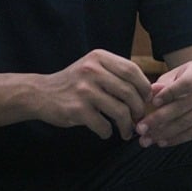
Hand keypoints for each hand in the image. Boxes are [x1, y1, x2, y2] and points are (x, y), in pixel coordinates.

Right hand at [37, 49, 151, 139]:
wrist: (39, 94)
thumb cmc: (72, 83)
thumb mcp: (92, 68)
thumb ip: (116, 74)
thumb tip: (152, 90)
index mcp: (98, 58)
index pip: (132, 70)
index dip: (144, 87)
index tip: (145, 99)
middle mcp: (91, 71)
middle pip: (129, 92)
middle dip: (138, 110)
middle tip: (138, 119)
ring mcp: (84, 90)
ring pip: (120, 111)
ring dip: (126, 126)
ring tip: (126, 131)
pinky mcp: (77, 110)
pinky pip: (104, 125)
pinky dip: (107, 132)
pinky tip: (104, 131)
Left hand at [135, 59, 191, 146]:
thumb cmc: (186, 79)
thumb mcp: (174, 75)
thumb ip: (162, 84)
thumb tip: (151, 92)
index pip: (186, 83)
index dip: (169, 93)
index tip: (152, 103)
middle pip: (184, 106)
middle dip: (159, 119)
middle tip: (140, 128)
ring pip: (188, 122)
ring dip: (164, 133)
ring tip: (146, 139)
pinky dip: (176, 139)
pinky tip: (160, 142)